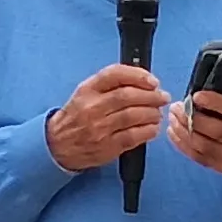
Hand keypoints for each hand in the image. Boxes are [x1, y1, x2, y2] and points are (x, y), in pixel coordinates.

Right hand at [44, 64, 169, 172]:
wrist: (58, 145)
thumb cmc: (76, 117)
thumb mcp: (85, 93)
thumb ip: (110, 84)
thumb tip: (143, 80)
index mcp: (87, 90)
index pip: (114, 74)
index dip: (138, 75)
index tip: (153, 81)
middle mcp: (92, 107)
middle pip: (128, 96)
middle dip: (151, 95)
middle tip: (162, 97)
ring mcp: (99, 128)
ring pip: (133, 116)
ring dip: (152, 113)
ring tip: (158, 113)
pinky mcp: (107, 147)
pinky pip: (133, 136)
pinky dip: (148, 131)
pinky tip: (153, 128)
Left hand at [168, 89, 221, 181]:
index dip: (214, 103)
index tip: (196, 95)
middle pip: (214, 129)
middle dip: (191, 116)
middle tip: (177, 105)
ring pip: (203, 144)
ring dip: (183, 130)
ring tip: (173, 116)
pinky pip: (199, 157)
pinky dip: (183, 145)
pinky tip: (174, 132)